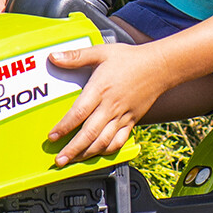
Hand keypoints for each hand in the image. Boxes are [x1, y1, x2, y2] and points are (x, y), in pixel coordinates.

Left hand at [44, 43, 163, 164]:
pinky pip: (119, 141)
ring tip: (73, 160)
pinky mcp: (132, 121)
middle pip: (89, 133)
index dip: (64, 127)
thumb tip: (54, 57)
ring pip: (103, 141)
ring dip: (86, 154)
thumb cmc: (130, 59)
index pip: (79, 112)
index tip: (52, 136)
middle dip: (72, 149)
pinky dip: (107, 150)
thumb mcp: (101, 52)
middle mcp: (111, 106)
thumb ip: (76, 56)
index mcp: (100, 89)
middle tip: (59, 160)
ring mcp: (122, 116)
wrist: (160, 67)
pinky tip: (97, 153)